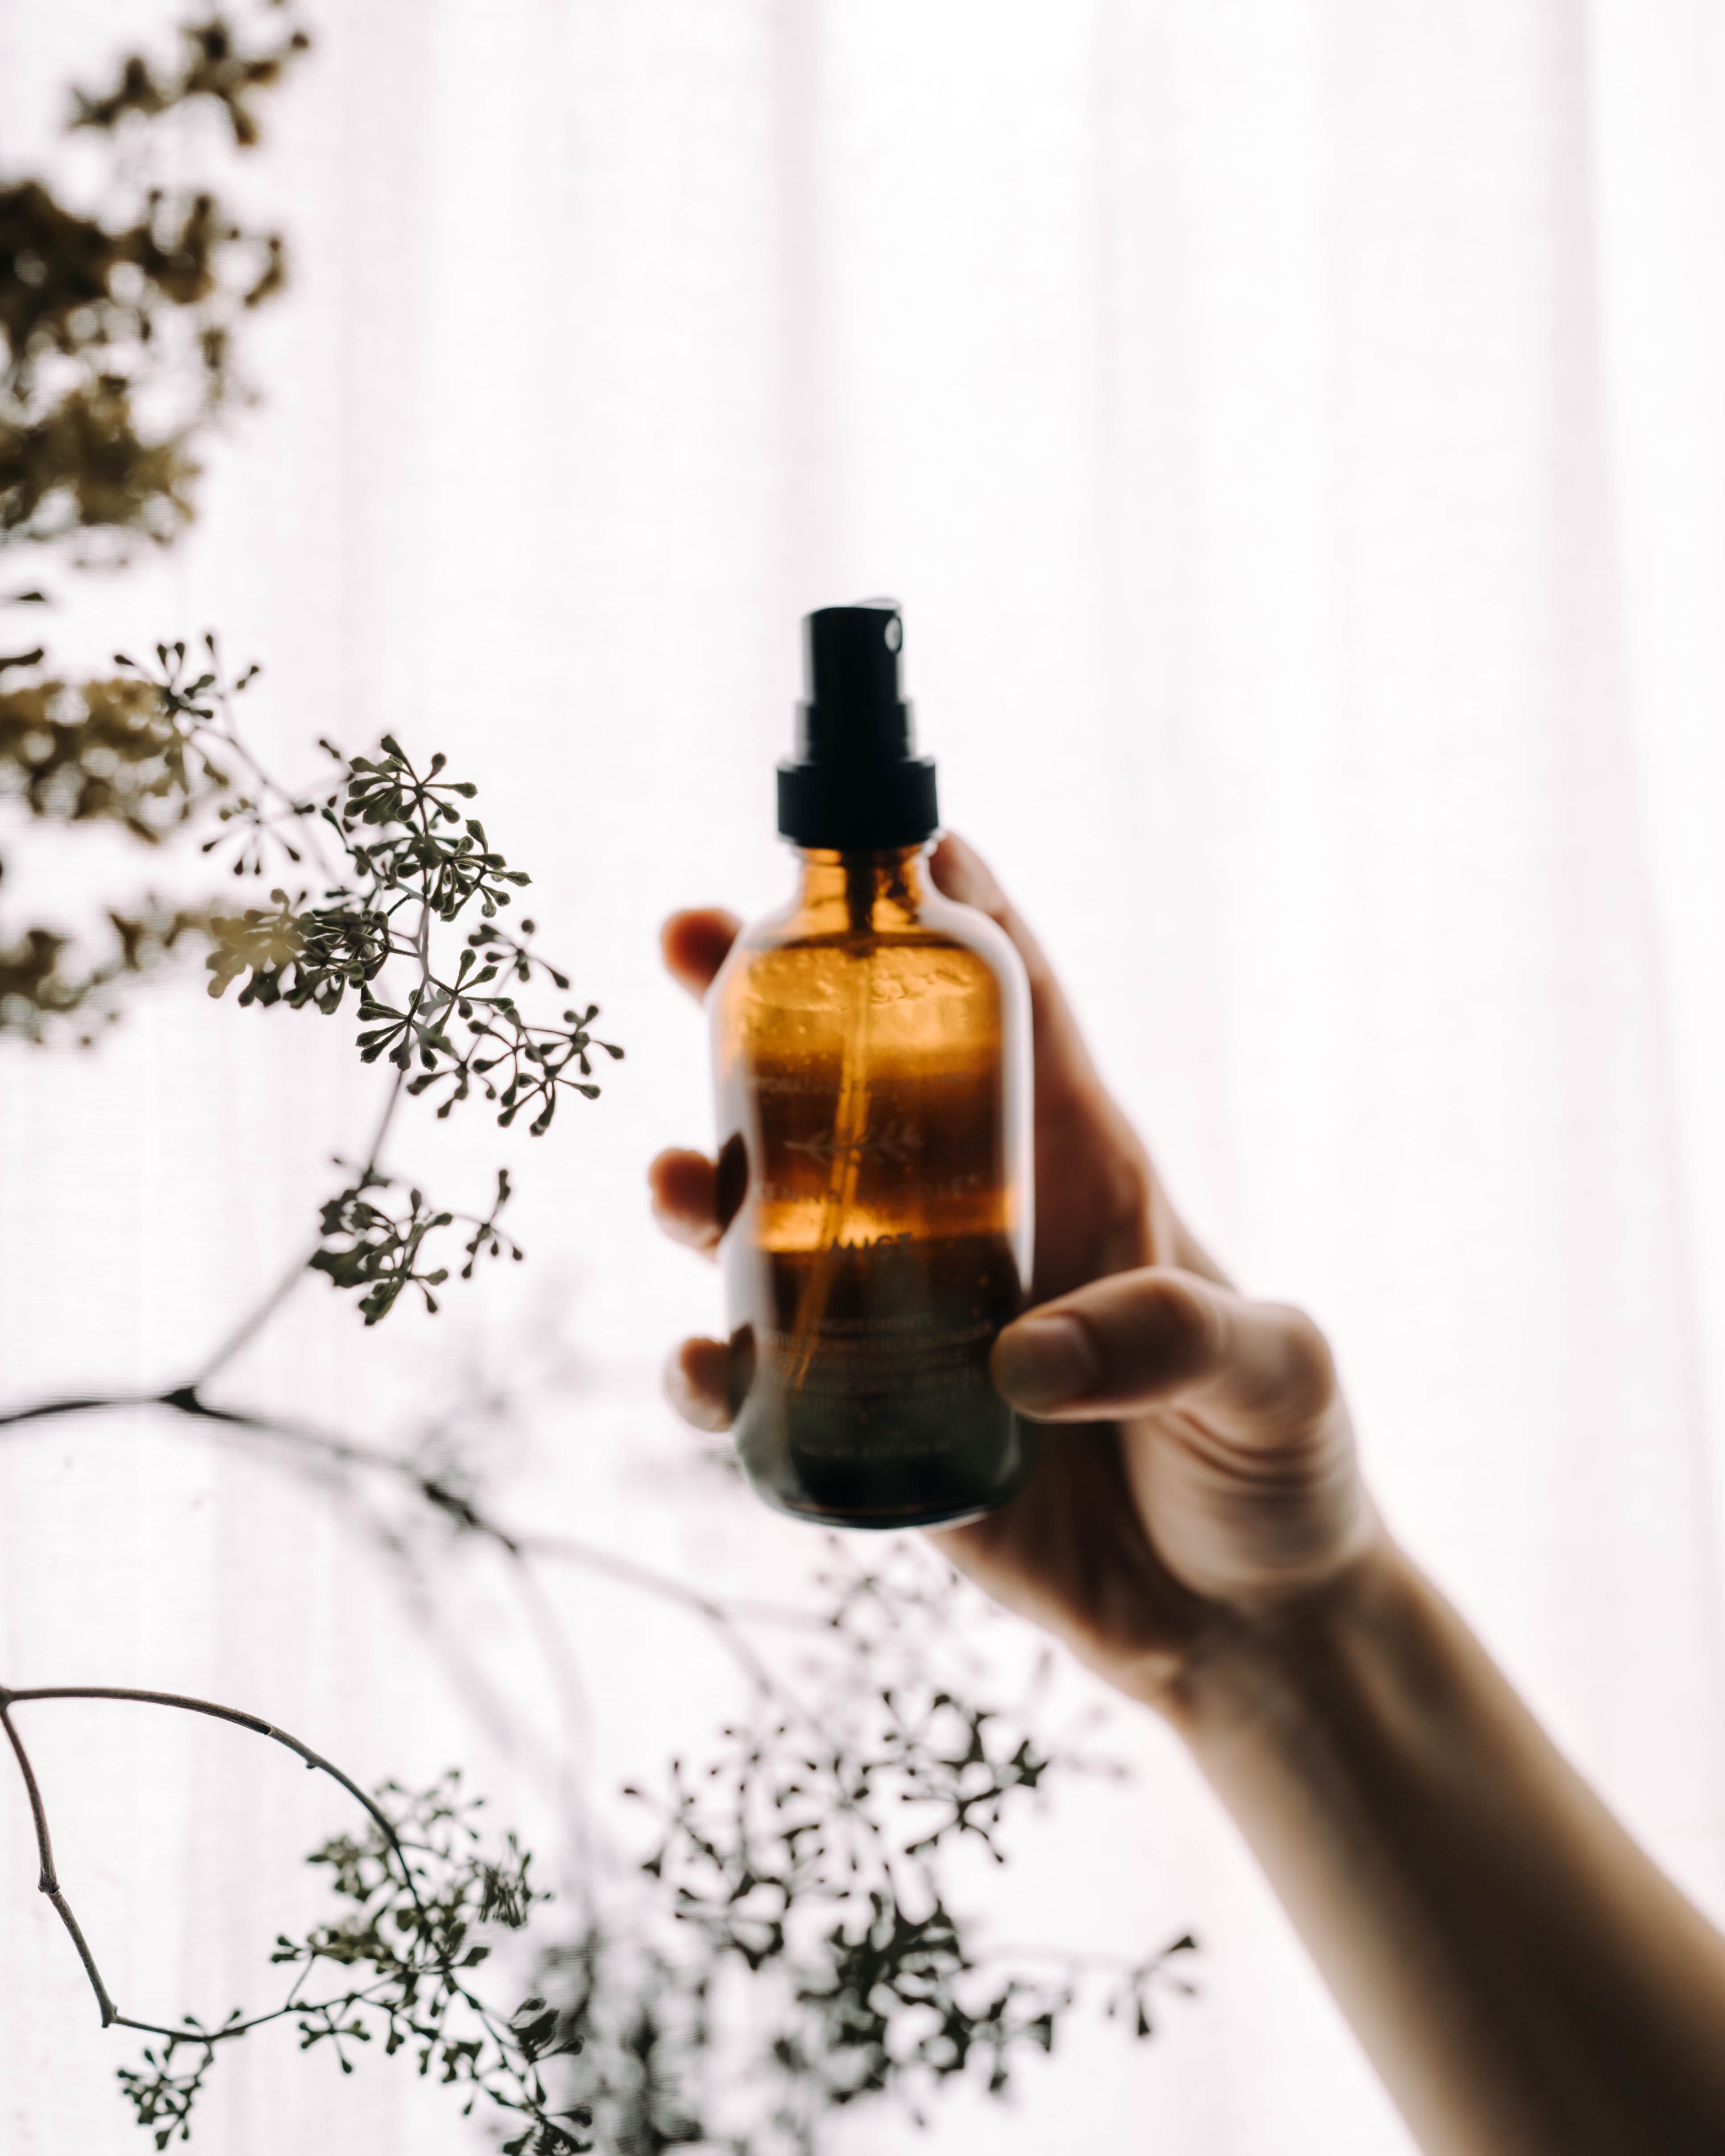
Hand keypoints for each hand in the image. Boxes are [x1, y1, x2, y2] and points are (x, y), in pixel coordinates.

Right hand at [650, 836, 1382, 1720]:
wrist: (1242, 1625)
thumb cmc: (1278, 1469)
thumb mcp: (1274, 1382)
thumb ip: (1178, 1343)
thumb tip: (1023, 1357)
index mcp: (1089, 1168)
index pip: (1019, 1007)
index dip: (952, 909)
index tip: (872, 838)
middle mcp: (985, 1221)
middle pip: (861, 1085)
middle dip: (765, 1003)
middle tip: (686, 941)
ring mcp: (918, 1317)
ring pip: (785, 1219)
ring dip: (713, 1184)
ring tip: (678, 1180)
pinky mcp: (879, 1421)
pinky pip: (774, 1380)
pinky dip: (718, 1371)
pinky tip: (701, 1371)